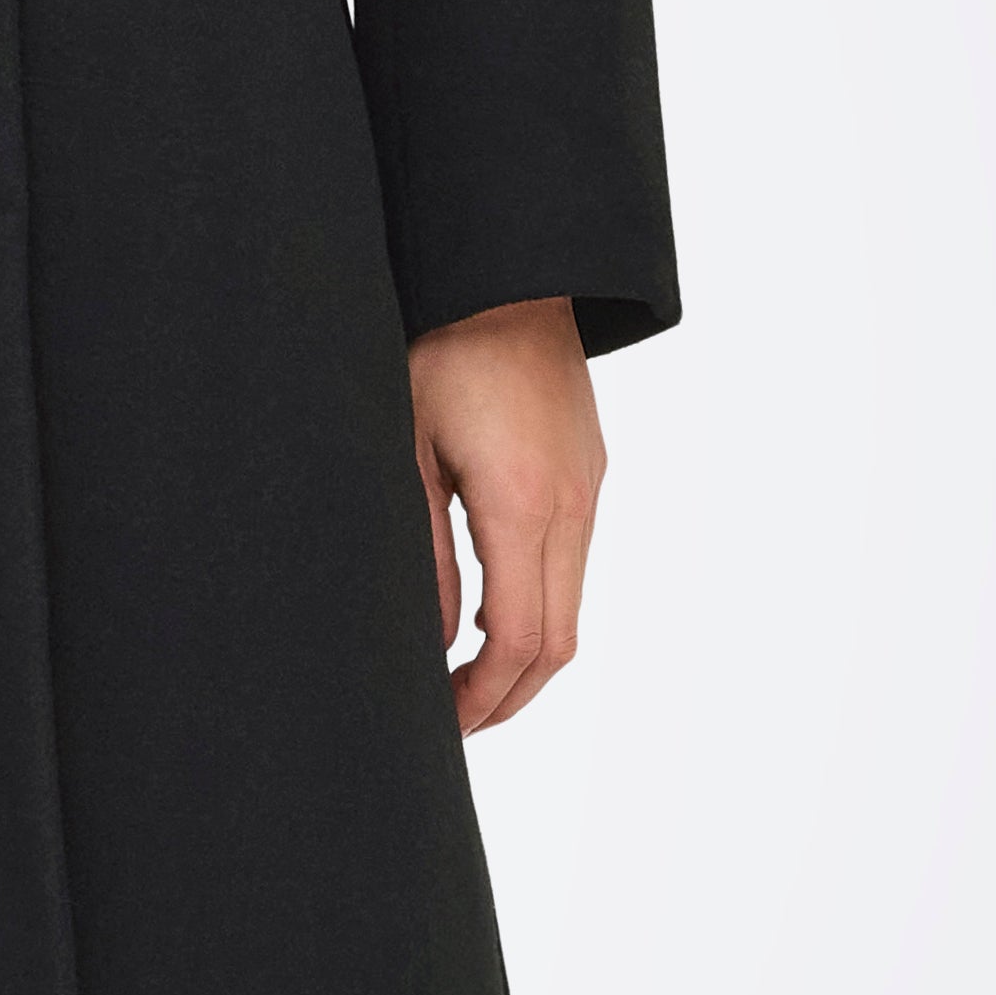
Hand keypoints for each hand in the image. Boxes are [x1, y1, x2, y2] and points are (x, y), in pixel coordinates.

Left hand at [407, 299, 602, 735]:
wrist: (503, 268)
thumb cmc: (439, 346)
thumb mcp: (406, 453)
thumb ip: (422, 556)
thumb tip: (431, 644)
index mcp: (524, 502)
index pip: (521, 641)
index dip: (482, 700)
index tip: (441, 725)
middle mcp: (573, 502)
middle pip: (559, 642)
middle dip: (507, 696)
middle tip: (453, 725)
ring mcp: (589, 485)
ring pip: (573, 605)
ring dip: (524, 655)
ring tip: (463, 679)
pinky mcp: (589, 469)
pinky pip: (574, 562)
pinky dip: (537, 606)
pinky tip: (488, 612)